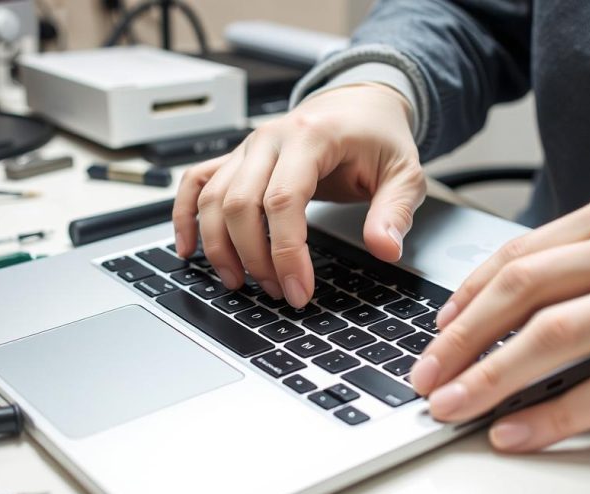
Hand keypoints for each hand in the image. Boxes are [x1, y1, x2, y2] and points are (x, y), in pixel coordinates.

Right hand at [172, 84, 425, 306]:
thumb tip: (384, 249)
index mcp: (311, 137)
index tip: (298, 290)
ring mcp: (247, 148)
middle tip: (279, 293)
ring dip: (220, 247)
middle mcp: (269, 139)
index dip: (285, 252)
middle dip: (255, 258)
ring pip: (214, 199)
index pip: (283, 200)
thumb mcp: (405, 172)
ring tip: (240, 284)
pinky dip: (185, 216)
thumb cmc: (378, 138)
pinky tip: (187, 250)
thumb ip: (395, 211)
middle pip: (240, 204)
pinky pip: (196, 183)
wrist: (360, 105)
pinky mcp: (236, 159)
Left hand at [409, 188, 589, 451]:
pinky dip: (557, 414)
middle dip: (462, 340)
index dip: (466, 298)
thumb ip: (569, 256)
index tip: (436, 334)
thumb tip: (487, 300)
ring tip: (455, 407)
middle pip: (525, 292)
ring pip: (559, 339)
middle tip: (427, 375)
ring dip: (494, 379)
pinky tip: (520, 432)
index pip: (518, 256)